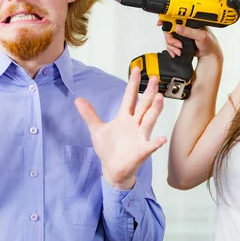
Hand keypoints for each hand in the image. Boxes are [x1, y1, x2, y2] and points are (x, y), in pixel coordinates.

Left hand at [75, 67, 165, 189]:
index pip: (130, 97)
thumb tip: (78, 99)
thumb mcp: (96, 129)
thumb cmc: (109, 149)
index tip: (136, 70)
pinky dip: (156, 143)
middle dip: (148, 92)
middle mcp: (135, 124)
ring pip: (149, 120)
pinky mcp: (141, 151)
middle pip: (144, 105)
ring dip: (155, 110)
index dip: (132, 84)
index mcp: (125, 118)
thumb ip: (89, 114)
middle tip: (154, 77)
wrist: (112, 170)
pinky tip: (161, 138)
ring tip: (159, 98)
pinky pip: (150, 146)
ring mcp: (140, 137)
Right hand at [158, 21, 222, 62]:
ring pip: (168, 38)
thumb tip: (178, 27)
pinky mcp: (179, 42)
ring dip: (171, 46)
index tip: (160, 23)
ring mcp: (181, 35)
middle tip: (177, 44)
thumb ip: (189, 32)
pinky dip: (171, 50)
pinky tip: (177, 52)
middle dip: (170, 39)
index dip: (166, 18)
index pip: (175, 16)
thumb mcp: (201, 36)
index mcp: (189, 22)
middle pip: (168, 29)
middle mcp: (184, 27)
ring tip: (179, 50)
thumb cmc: (209, 43)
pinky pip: (170, 45)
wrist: (209, 55)